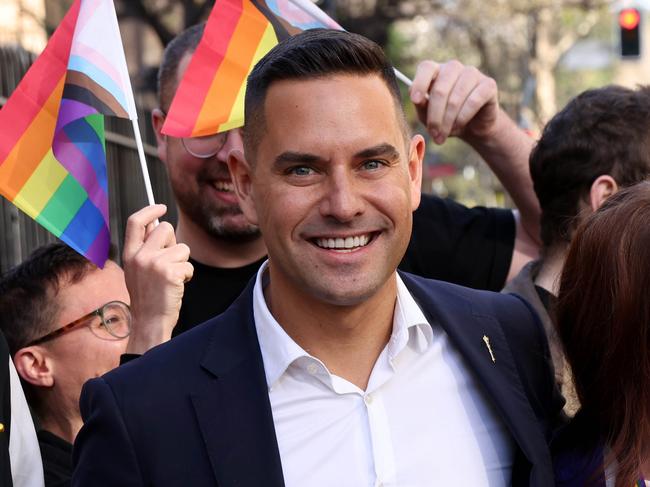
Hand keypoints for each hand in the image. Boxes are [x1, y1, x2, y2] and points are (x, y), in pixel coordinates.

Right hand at [122, 204, 192, 353]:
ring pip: (182, 248)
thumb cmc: (147, 296)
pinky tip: (176, 286)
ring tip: (171, 279)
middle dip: (173, 242)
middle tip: (170, 261)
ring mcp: (154, 264)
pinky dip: (187, 276)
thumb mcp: (137, 270)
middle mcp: (140, 256)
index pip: (135, 222)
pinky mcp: (170, 273)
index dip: (150, 211)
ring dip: (182, 263)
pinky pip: (188, 265)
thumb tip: (157, 224)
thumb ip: (145, 249)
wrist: (149, 321)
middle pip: (165, 228)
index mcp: (129, 254)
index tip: (161, 207)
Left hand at [409, 60, 498, 144]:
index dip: (420, 83)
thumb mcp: (428, 115)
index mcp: (436, 71)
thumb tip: (418, 99)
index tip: (415, 101)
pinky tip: (460, 125)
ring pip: (455, 98)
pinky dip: (463, 117)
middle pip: (440, 89)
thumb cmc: (446, 118)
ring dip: (448, 121)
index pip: (426, 68)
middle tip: (434, 134)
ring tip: (445, 134)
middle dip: (435, 117)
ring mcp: (472, 73)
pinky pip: (473, 101)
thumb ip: (421, 105)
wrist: (473, 127)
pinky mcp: (488, 84)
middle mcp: (453, 68)